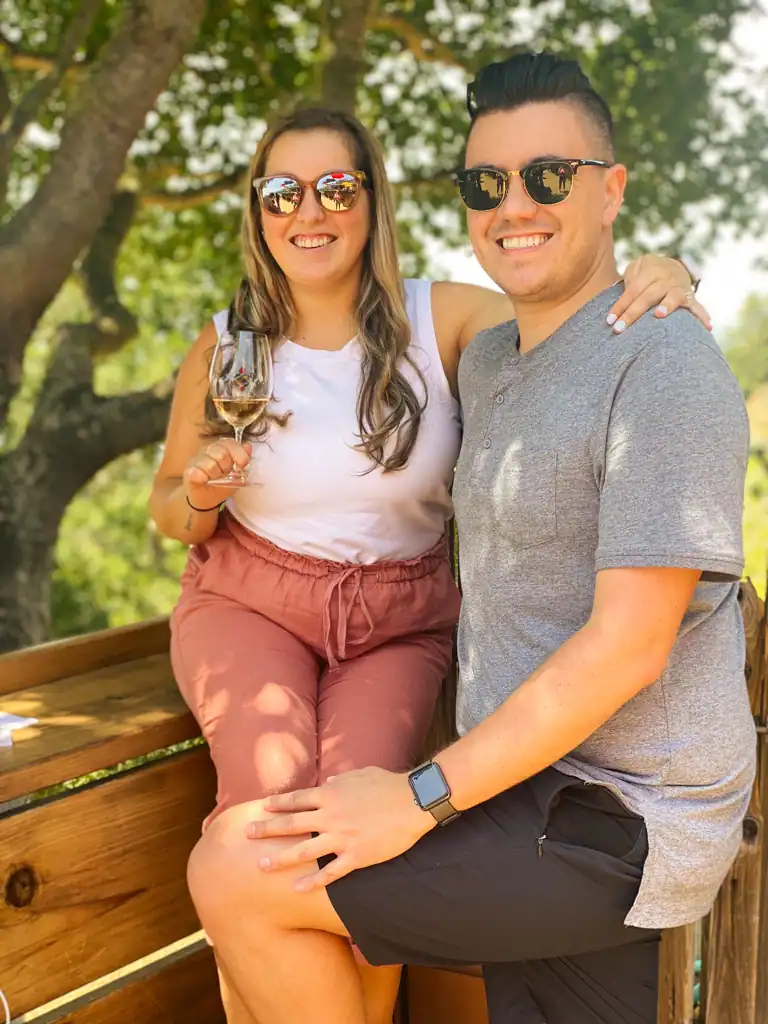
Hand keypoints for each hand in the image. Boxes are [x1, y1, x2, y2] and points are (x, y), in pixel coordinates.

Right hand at [183, 437, 251, 505]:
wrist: (207, 498)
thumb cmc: (222, 484)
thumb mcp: (238, 474)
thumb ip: (243, 460)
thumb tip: (248, 447)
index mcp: (221, 447)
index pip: (230, 443)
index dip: (239, 454)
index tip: (242, 465)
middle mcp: (208, 449)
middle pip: (222, 453)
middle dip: (227, 467)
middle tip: (224, 474)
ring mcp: (197, 459)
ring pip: (210, 464)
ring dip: (215, 475)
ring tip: (214, 479)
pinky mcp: (188, 470)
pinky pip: (197, 472)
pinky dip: (203, 478)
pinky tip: (204, 480)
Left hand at [245, 767, 433, 891]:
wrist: (413, 802)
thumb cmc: (388, 784)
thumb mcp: (361, 774)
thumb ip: (341, 779)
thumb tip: (329, 780)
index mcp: (331, 793)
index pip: (297, 799)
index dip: (278, 803)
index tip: (262, 806)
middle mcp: (331, 816)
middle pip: (291, 824)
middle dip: (266, 829)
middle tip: (247, 834)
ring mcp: (342, 837)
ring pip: (303, 851)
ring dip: (280, 859)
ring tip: (261, 865)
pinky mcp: (356, 856)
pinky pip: (330, 872)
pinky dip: (313, 882)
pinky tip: (298, 889)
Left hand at [608, 255, 710, 333]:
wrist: (672, 268)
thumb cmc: (647, 274)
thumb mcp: (637, 268)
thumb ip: (631, 276)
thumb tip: (627, 290)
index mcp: (652, 269)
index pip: (633, 289)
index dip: (621, 304)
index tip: (610, 320)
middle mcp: (668, 277)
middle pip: (649, 295)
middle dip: (632, 313)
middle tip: (619, 329)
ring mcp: (680, 287)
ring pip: (672, 297)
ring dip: (667, 305)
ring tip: (659, 315)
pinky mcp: (690, 297)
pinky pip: (697, 307)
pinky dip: (702, 315)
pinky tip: (707, 327)